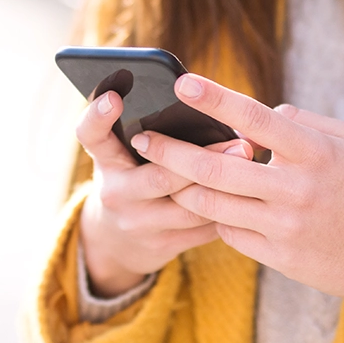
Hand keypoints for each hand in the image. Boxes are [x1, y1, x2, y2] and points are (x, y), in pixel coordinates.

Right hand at [76, 90, 253, 296]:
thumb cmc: (134, 178)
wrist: (117, 241)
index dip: (98, 115)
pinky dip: (226, 211)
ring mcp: (137, 223)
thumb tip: (209, 107)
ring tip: (252, 166)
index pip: (91, 135)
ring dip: (224, 187)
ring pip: (188, 206)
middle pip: (159, 176)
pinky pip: (201, 229)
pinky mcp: (161, 245)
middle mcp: (116, 192)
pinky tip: (248, 195)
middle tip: (241, 142)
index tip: (114, 97)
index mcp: (106, 161)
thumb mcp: (128, 156)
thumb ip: (151, 133)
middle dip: (204, 159)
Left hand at [129, 74, 343, 318]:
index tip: (183, 83)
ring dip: (182, 187)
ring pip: (213, 205)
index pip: (255, 118)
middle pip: (216, 168)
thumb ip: (300, 123)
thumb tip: (255, 117)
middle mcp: (296, 189)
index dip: (216, 99)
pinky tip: (208, 205)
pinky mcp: (280, 257)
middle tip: (143, 138)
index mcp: (314, 152)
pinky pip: (229, 233)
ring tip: (162, 172)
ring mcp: (285, 227)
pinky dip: (215, 216)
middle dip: (171, 151)